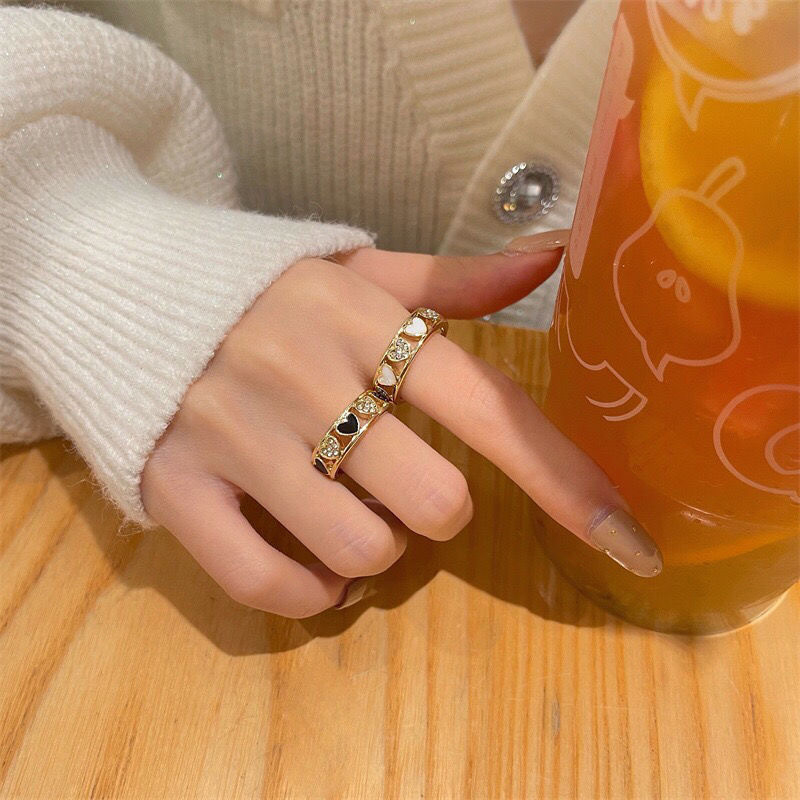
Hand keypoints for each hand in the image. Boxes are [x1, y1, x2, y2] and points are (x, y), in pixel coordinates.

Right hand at [141, 233, 660, 616]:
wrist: (125, 291)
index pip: (490, 408)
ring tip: (346, 508)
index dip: (567, 482)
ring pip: (361, 549)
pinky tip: (311, 560)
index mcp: (363, 319)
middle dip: (436, 509)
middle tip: (398, 481)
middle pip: (436, 502)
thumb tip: (550, 255)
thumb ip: (451, 278)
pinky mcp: (177, 486)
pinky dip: (311, 588)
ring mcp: (235, 435)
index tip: (630, 543)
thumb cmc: (261, 288)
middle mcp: (305, 374)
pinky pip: (270, 582)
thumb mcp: (354, 268)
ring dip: (373, 547)